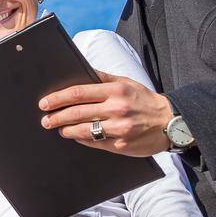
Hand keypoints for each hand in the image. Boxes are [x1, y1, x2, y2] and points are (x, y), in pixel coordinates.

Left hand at [39, 71, 173, 156]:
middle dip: (57, 117)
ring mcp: (120, 129)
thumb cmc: (144, 100)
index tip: (44, 102)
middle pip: (77, 113)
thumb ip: (102, 77)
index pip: (78, 93)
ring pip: (83, 130)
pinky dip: (82, 140)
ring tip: (59, 129)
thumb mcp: (126, 82)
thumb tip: (80, 70)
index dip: (58, 98)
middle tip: (45, 120)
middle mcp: (117, 109)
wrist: (171, 121)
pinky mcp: (122, 146)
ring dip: (66, 130)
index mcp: (116, 91)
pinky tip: (76, 137)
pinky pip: (95, 143)